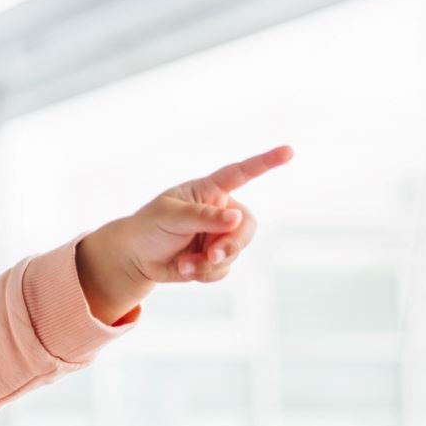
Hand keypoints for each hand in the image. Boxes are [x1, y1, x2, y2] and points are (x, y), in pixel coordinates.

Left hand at [75, 144, 291, 322]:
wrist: (136, 256)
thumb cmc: (150, 225)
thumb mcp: (170, 216)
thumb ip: (203, 217)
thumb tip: (236, 218)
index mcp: (210, 190)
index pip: (241, 173)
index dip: (266, 162)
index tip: (289, 151)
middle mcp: (221, 211)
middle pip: (246, 227)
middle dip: (231, 244)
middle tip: (212, 255)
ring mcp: (221, 236)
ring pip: (235, 253)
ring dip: (209, 263)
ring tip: (184, 263)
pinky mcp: (216, 258)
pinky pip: (224, 270)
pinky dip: (205, 274)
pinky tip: (185, 269)